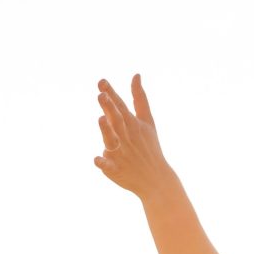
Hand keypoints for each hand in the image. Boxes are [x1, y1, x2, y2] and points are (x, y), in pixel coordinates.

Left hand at [92, 74, 175, 198]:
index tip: (101, 82)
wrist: (156, 178)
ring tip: (101, 119)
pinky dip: (103, 163)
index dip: (111, 94)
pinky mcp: (115, 169)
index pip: (120, 106)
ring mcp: (121, 153)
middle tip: (101, 95)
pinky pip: (108, 166)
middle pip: (116, 120)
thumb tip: (136, 75)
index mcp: (133, 124)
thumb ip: (139, 98)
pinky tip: (97, 159)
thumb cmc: (149, 146)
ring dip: (106, 131)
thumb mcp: (147, 121)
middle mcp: (126, 137)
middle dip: (109, 108)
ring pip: (111, 140)